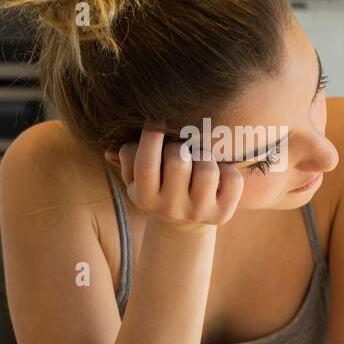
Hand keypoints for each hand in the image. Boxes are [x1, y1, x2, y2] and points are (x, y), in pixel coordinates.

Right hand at [110, 127, 243, 230]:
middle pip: (178, 161)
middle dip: (180, 145)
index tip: (156, 121)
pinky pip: (232, 180)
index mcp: (144, 197)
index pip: (146, 164)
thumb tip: (111, 150)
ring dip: (205, 156)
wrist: (183, 222)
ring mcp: (198, 213)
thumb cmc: (158, 184)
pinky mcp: (222, 214)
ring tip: (199, 159)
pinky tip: (218, 171)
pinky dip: (228, 169)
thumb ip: (128, 156)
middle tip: (182, 147)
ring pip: (207, 170)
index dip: (152, 136)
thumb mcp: (136, 175)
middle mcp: (170, 209)